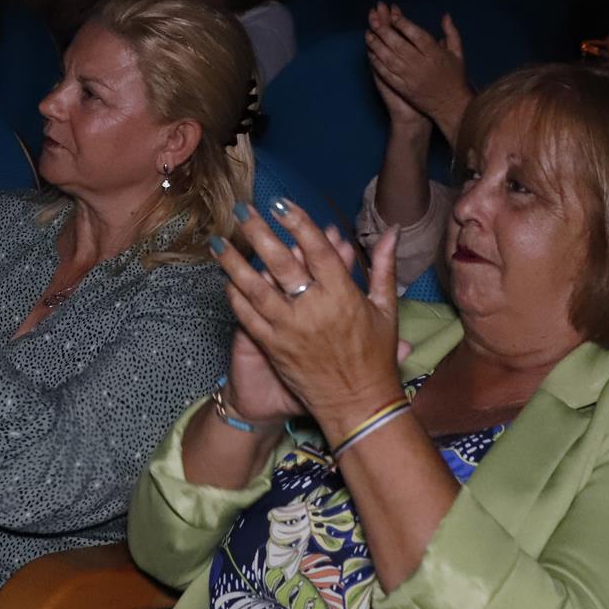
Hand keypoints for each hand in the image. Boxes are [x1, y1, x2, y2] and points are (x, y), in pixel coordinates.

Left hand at [213, 197, 403, 434]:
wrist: (358, 406)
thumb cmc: (375, 356)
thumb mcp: (386, 309)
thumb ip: (383, 266)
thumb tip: (391, 230)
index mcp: (343, 295)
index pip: (316, 250)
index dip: (298, 223)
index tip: (280, 203)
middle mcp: (313, 309)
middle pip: (281, 263)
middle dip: (259, 232)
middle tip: (241, 209)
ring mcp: (289, 329)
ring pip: (255, 288)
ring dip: (234, 262)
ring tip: (217, 240)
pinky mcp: (273, 348)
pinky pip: (248, 317)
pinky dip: (235, 296)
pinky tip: (225, 279)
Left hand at [365, 3, 470, 139]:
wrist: (451, 105)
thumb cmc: (455, 78)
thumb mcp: (458, 53)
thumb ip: (451, 33)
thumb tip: (445, 15)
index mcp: (435, 53)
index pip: (416, 34)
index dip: (403, 23)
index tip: (393, 14)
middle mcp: (421, 64)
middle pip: (398, 44)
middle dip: (384, 30)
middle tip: (374, 21)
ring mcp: (409, 77)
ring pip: (388, 58)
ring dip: (376, 45)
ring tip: (368, 34)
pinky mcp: (402, 88)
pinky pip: (386, 73)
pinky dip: (377, 63)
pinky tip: (370, 54)